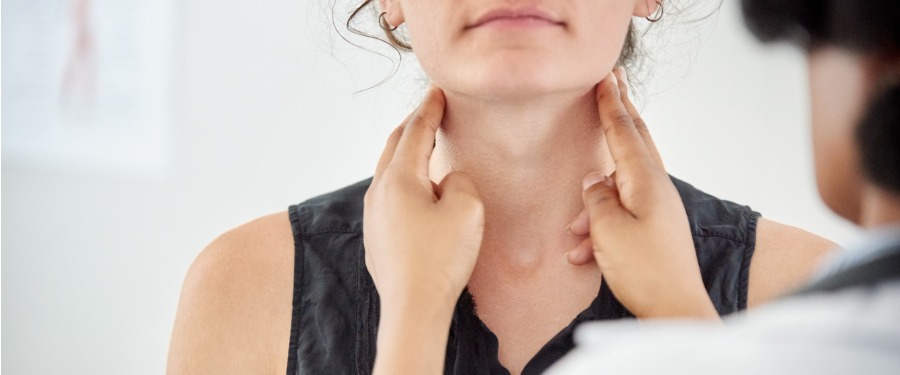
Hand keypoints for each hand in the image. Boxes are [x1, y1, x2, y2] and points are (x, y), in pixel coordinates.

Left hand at [363, 86, 484, 313]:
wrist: (413, 308)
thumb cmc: (440, 260)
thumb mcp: (466, 208)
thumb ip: (459, 181)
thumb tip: (445, 181)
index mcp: (398, 179)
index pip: (414, 132)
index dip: (429, 109)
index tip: (437, 92)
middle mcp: (378, 193)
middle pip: (394, 147)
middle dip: (412, 126)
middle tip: (429, 111)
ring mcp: (373, 217)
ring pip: (389, 173)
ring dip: (407, 155)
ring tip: (424, 148)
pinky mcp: (377, 239)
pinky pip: (390, 199)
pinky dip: (405, 183)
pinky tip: (418, 193)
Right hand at [566, 69, 717, 318]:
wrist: (675, 310)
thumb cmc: (644, 271)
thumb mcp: (607, 231)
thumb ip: (596, 199)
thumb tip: (593, 180)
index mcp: (646, 181)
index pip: (624, 131)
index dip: (611, 104)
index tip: (606, 78)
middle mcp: (656, 188)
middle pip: (635, 142)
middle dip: (620, 115)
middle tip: (614, 85)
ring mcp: (658, 208)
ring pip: (621, 186)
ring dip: (595, 202)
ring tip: (576, 231)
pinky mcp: (655, 228)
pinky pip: (622, 215)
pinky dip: (600, 228)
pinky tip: (582, 254)